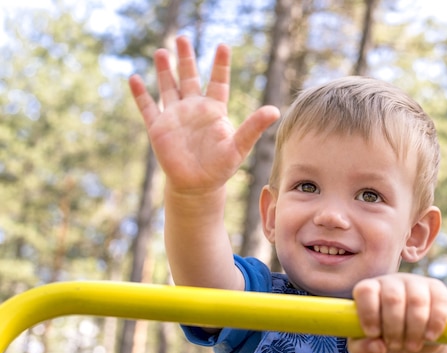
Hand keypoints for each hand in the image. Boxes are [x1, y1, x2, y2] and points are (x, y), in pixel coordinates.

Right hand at [128, 35, 279, 193]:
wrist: (197, 185)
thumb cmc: (221, 167)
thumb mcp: (239, 146)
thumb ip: (253, 127)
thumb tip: (275, 110)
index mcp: (214, 110)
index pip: (217, 82)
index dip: (220, 65)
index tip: (223, 46)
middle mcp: (194, 108)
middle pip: (189, 77)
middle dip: (186, 58)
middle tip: (182, 37)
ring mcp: (175, 116)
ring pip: (168, 87)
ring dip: (164, 70)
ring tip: (162, 51)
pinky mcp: (159, 128)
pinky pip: (148, 108)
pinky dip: (141, 95)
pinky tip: (134, 79)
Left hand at [348, 273, 446, 352]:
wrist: (414, 340)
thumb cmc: (385, 339)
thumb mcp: (368, 347)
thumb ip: (362, 350)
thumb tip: (377, 346)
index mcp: (370, 290)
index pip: (366, 291)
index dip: (369, 313)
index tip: (374, 334)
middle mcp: (392, 282)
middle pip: (393, 298)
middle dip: (394, 328)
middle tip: (395, 345)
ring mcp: (416, 283)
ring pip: (416, 300)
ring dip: (414, 328)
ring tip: (412, 346)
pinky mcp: (438, 290)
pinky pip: (440, 302)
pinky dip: (436, 323)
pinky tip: (430, 336)